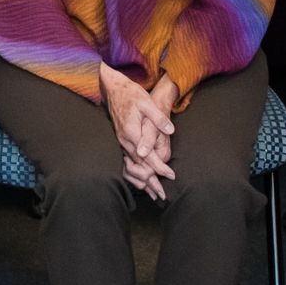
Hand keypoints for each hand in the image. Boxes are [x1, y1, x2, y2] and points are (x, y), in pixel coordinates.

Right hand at [98, 66, 175, 199]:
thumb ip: (158, 118)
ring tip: (153, 194)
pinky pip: (127, 163)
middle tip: (163, 195)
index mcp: (132, 132)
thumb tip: (170, 130)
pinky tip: (141, 181)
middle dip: (151, 182)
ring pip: (132, 167)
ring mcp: (121, 142)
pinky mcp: (121, 141)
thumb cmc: (132, 95)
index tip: (171, 176)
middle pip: (139, 166)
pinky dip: (135, 174)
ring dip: (142, 182)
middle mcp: (124, 141)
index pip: (147, 156)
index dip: (159, 167)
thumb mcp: (147, 102)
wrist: (113, 89)